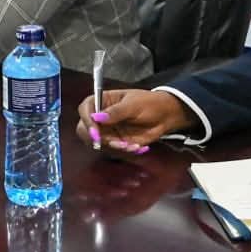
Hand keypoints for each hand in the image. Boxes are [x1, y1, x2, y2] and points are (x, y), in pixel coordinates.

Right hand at [74, 89, 193, 153]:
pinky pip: (112, 150)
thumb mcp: (134, 105)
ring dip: (112, 146)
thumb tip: (96, 117)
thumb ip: (115, 112)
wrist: (166, 116)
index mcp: (104, 100)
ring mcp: (108, 130)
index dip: (86, 120)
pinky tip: (136, 146)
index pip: (86, 108)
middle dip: (94, 138)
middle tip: (110, 142)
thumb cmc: (150, 103)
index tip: (94, 131)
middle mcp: (102, 116)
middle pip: (84, 128)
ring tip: (129, 145)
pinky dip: (123, 151)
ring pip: (98, 142)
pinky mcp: (116, 141)